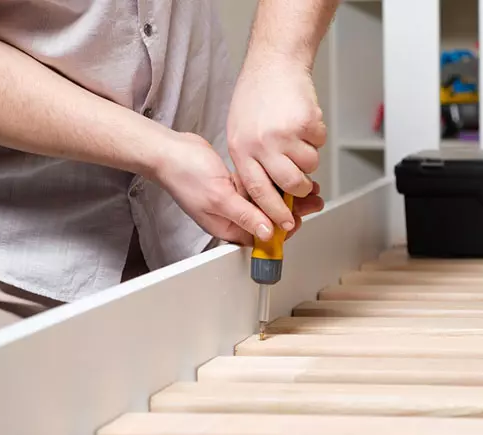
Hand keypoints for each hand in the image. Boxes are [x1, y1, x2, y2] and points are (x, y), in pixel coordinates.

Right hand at [153, 132, 322, 245]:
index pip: (263, 236)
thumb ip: (245, 215)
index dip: (285, 229)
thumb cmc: (186, 174)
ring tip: (309, 188)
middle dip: (293, 211)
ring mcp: (233, 200)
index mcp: (227, 227)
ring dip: (287, 196)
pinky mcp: (233, 185)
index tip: (301, 218)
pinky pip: (259, 189)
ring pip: (267, 203)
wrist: (169, 150)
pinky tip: (287, 178)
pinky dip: (274, 185)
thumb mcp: (220, 197)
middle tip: (313, 201)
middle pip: (269, 220)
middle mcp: (231, 217)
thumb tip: (267, 234)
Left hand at [226, 55, 326, 232]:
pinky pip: (320, 144)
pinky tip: (303, 121)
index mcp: (241, 148)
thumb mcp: (239, 132)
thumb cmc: (256, 95)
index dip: (274, 212)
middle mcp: (262, 143)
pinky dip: (317, 136)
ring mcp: (285, 133)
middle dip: (301, 189)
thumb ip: (251, 162)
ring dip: (309, 157)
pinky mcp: (306, 122)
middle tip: (304, 184)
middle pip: (290, 184)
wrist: (275, 62)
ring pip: (309, 166)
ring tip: (297, 138)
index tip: (284, 224)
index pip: (258, 191)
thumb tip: (267, 194)